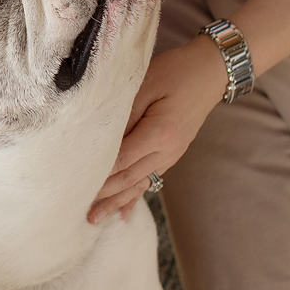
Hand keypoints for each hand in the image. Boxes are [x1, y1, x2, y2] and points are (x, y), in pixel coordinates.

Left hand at [88, 36, 225, 222]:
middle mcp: (167, 150)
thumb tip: (103, 137)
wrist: (211, 72)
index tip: (77, 186)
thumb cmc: (177, 71)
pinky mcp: (172, 152)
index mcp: (159, 133)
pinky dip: (135, 195)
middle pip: (129, 178)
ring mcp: (172, 154)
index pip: (122, 160)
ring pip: (139, 183)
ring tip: (97, 218)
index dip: (99, 176)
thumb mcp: (146, 84)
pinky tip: (125, 211)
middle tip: (83, 214)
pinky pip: (150, 178)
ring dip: (117, 201)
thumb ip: (125, 112)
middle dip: (105, 197)